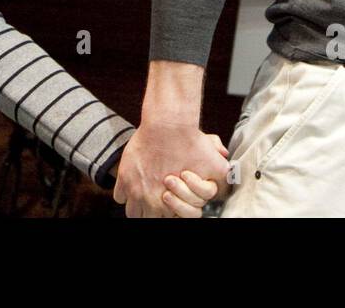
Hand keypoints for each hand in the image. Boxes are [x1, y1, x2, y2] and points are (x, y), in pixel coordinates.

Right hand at [114, 121, 229, 216]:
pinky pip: (119, 197)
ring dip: (137, 206)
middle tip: (158, 200)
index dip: (170, 214)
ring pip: (132, 213)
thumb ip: (220, 177)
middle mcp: (151, 200)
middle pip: (147, 219)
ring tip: (145, 196)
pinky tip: (134, 186)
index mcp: (171, 203)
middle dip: (153, 213)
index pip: (168, 221)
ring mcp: (135, 190)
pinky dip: (125, 194)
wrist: (168, 124)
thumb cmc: (190, 143)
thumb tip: (225, 179)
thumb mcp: (214, 163)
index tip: (169, 206)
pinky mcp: (124, 177)